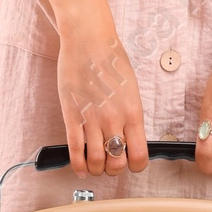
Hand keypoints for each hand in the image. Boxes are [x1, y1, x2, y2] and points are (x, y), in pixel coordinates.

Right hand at [56, 10, 147, 176]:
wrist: (88, 41)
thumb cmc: (111, 60)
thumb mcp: (132, 89)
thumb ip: (131, 114)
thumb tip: (130, 136)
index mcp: (133, 113)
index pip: (140, 156)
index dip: (136, 167)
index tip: (131, 164)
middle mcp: (114, 120)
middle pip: (117, 163)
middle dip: (114, 170)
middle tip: (111, 165)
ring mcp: (91, 119)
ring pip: (96, 161)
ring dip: (96, 170)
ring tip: (95, 166)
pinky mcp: (72, 116)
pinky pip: (75, 150)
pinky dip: (78, 165)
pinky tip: (80, 168)